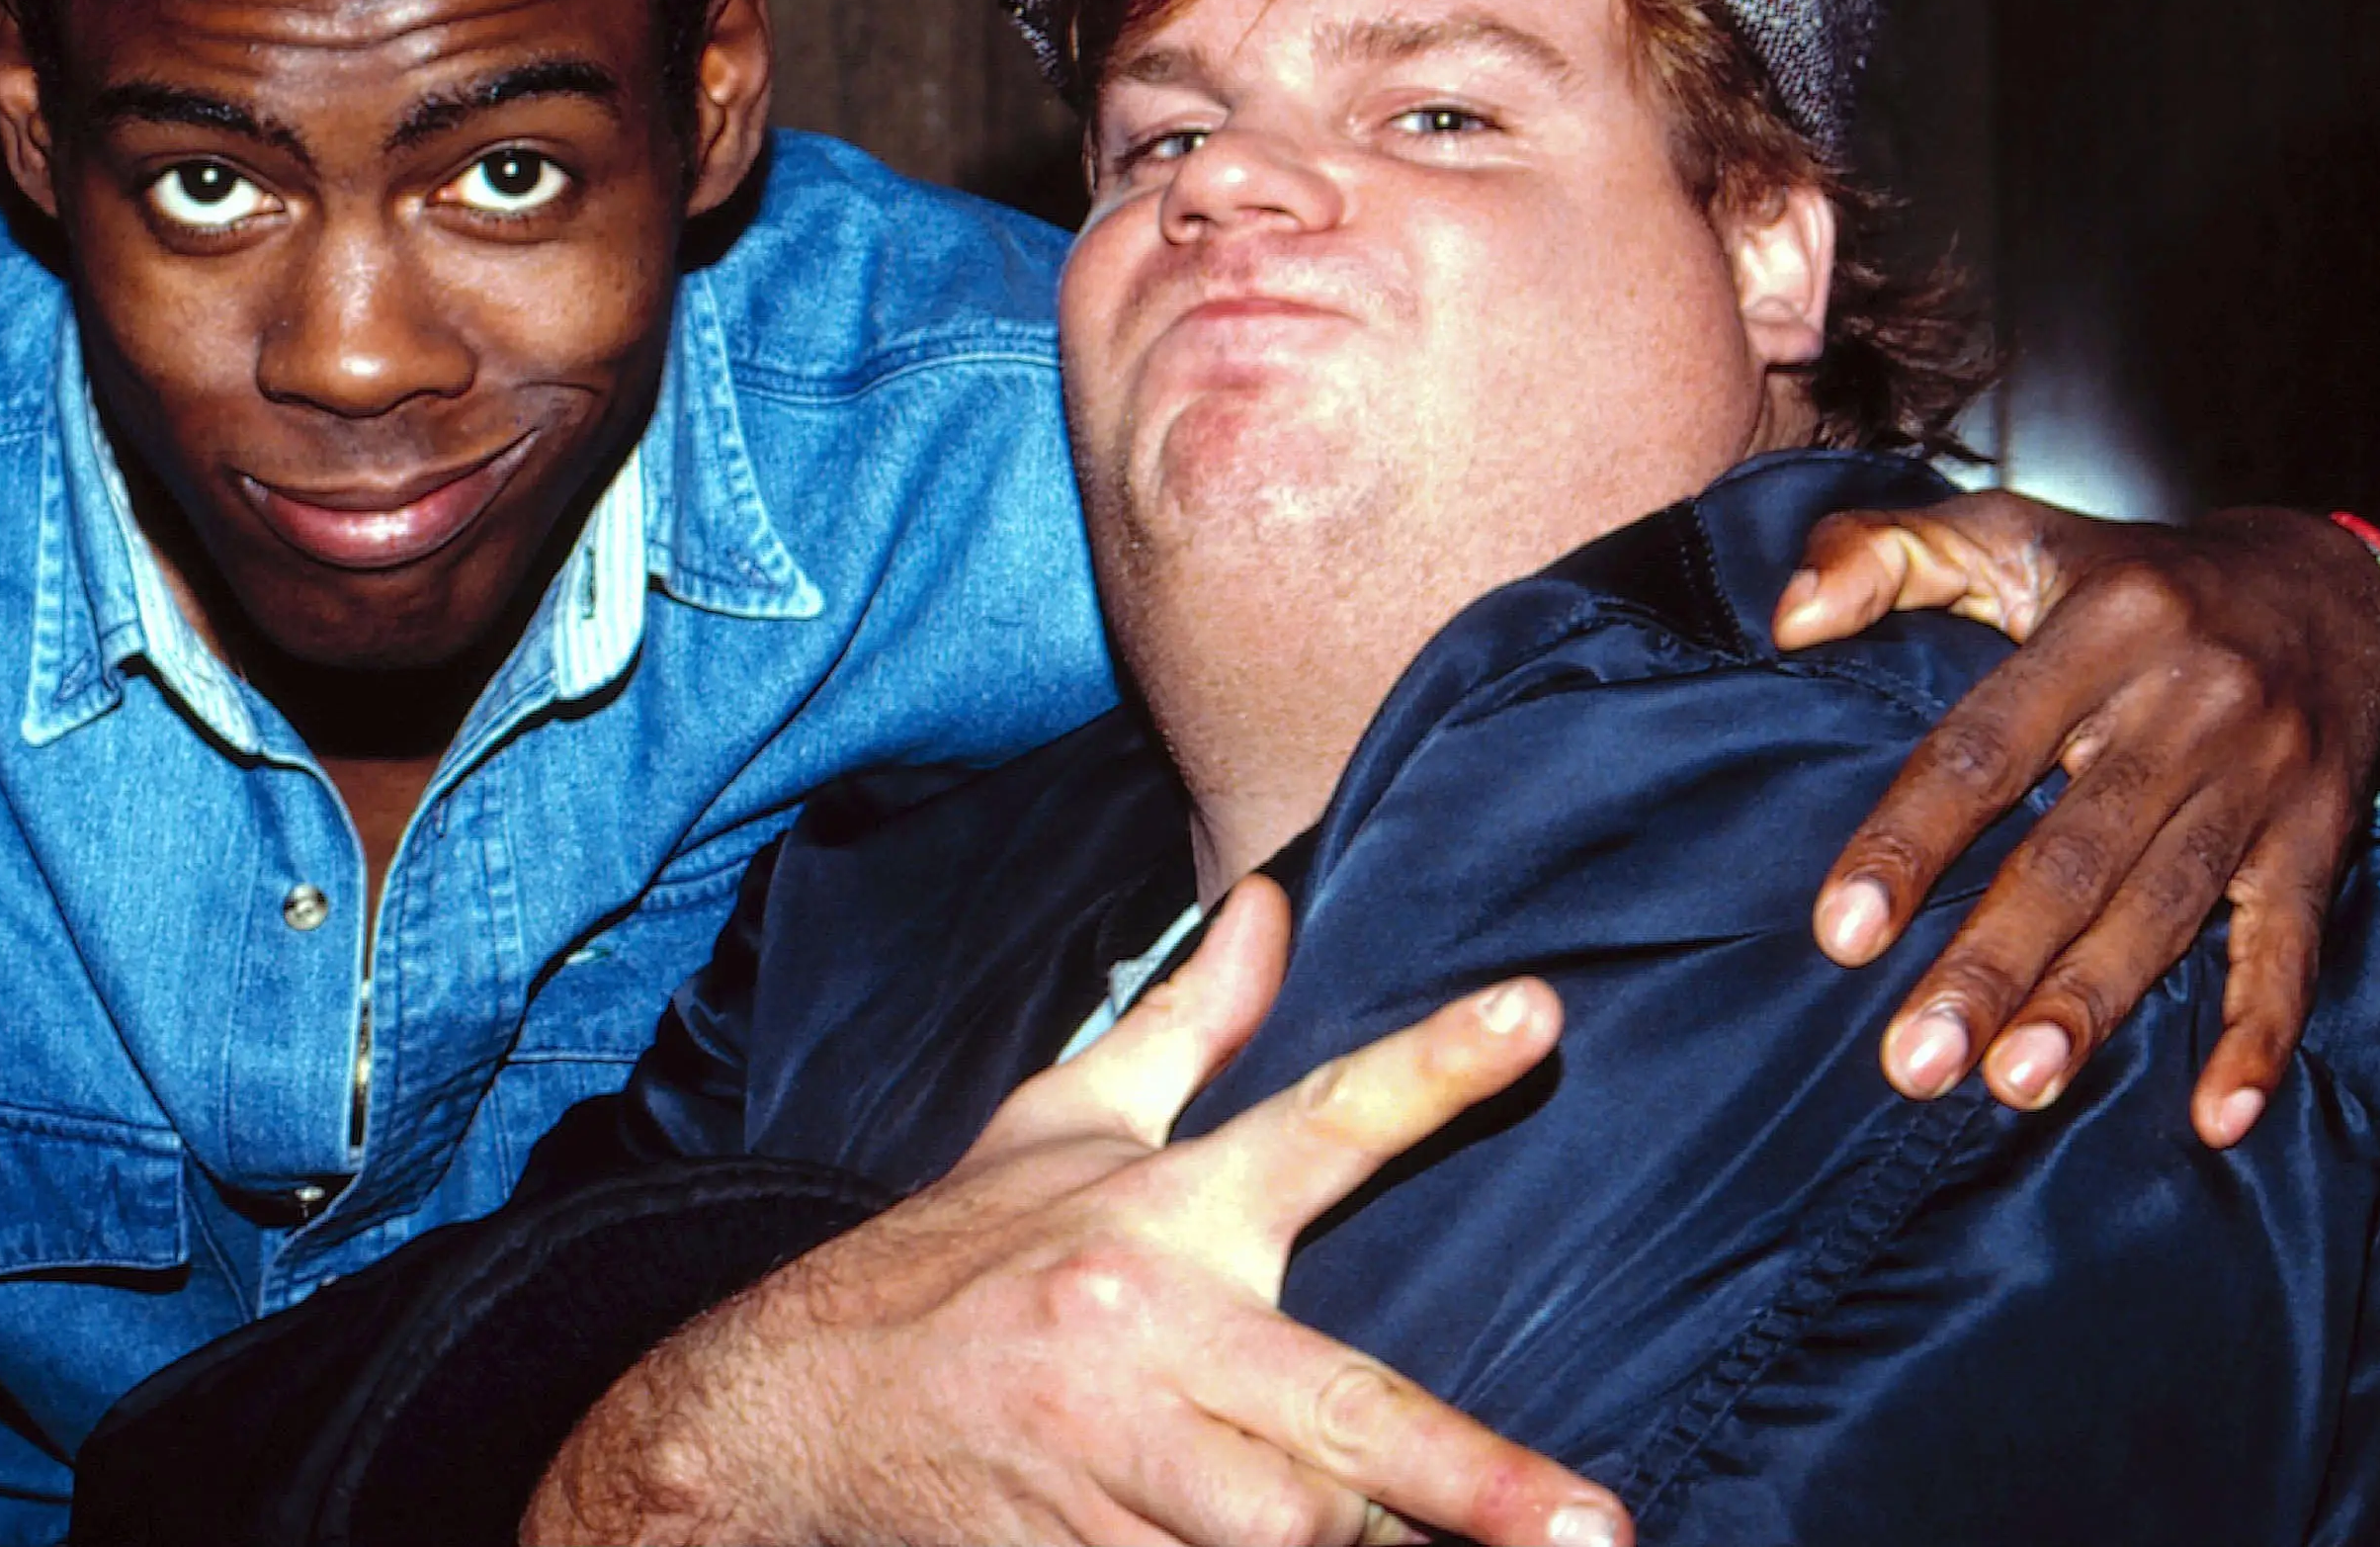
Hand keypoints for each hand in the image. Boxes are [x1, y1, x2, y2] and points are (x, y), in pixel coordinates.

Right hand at [522, 876, 1628, 1546]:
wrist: (782, 1406)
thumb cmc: (953, 1260)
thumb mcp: (1065, 1124)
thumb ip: (1191, 1023)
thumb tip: (1276, 897)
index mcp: (1161, 1212)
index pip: (1318, 1121)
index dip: (1432, 1068)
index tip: (1541, 1013)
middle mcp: (1145, 1332)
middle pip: (1336, 1417)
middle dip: (1472, 1482)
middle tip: (1596, 1528)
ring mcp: (1111, 1464)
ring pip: (1283, 1535)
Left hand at [1774, 492, 2379, 1148]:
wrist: (2329, 587)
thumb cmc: (2131, 574)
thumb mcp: (2009, 531)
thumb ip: (1884, 554)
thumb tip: (1789, 619)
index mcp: (2103, 624)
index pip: (1983, 748)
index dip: (1911, 842)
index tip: (1842, 932)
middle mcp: (2189, 701)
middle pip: (2074, 852)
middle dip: (1992, 962)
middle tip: (1914, 1059)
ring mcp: (2263, 776)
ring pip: (2166, 908)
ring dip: (2090, 1005)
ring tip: (2014, 1086)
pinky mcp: (2322, 836)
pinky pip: (2292, 946)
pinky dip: (2260, 1035)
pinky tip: (2213, 1118)